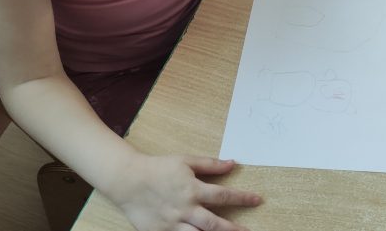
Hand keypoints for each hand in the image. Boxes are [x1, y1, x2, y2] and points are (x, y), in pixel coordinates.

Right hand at [109, 154, 261, 230]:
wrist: (128, 180)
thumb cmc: (158, 168)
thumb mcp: (186, 161)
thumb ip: (210, 165)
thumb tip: (233, 163)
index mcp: (193, 189)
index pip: (223, 195)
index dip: (242, 198)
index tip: (257, 200)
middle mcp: (185, 209)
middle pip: (213, 224)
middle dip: (233, 229)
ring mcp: (172, 224)